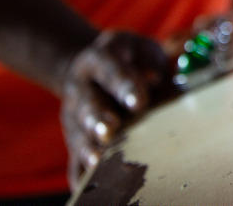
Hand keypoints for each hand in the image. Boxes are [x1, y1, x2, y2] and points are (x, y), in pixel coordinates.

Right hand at [60, 30, 169, 188]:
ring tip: (98, 160)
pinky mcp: (73, 138)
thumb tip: (159, 78)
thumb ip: (152, 63)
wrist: (87, 68)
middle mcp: (80, 88)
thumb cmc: (128, 60)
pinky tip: (88, 183)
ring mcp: (73, 114)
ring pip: (78, 133)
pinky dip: (81, 172)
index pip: (111, 70)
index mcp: (99, 60)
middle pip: (88, 104)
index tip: (139, 101)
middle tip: (110, 130)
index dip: (124, 85)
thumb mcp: (140, 50)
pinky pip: (73, 158)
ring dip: (88, 147)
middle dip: (98, 118)